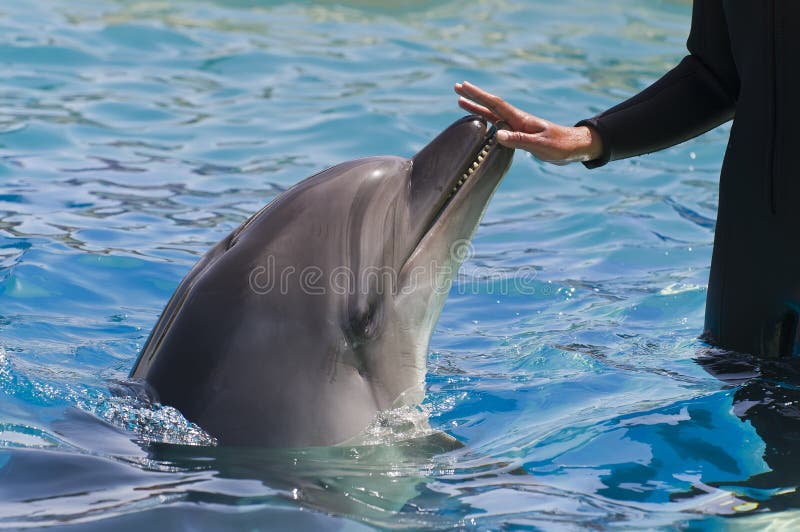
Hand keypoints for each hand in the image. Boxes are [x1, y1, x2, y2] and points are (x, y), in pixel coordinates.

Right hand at [454, 81, 602, 164]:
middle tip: (457, 87)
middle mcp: (517, 120)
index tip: (464, 87)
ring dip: (477, 108)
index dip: (478, 96)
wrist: (575, 147)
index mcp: (520, 119)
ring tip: (460, 102)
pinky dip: (486, 120)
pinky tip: (480, 120)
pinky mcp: (520, 134)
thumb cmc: (560, 146)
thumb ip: (519, 139)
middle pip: (490, 105)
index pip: (495, 105)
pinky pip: (498, 125)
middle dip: (473, 97)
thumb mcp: (540, 145)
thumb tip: (497, 134)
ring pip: (492, 114)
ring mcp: (517, 126)